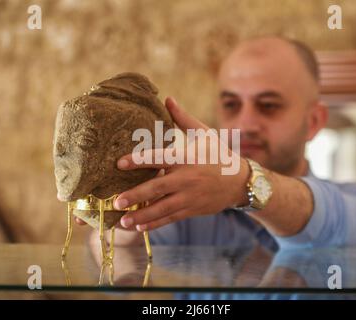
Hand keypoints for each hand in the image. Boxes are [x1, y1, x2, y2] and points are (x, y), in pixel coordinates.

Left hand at [114, 97, 249, 231]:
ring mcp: (189, 196)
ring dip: (141, 215)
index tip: (119, 163)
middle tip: (116, 202)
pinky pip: (171, 218)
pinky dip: (155, 223)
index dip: (139, 160)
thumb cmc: (218, 154)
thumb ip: (183, 119)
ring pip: (162, 208)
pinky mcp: (192, 209)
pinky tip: (139, 227)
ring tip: (122, 220)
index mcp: (186, 157)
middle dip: (135, 196)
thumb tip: (167, 98)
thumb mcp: (204, 134)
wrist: (240, 181)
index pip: (159, 158)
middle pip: (157, 188)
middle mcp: (187, 178)